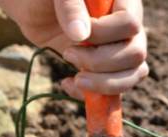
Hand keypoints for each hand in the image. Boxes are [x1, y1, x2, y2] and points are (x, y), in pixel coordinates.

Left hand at [0, 0, 147, 98]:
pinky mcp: (105, 70)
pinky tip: (68, 84)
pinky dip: (92, 96)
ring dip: (104, 83)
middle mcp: (127, 28)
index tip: (78, 32)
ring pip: (133, 75)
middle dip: (101, 62)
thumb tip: (81, 35)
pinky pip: (114, 91)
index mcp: (122, 2)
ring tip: (76, 79)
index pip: (131, 24)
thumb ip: (70, 7)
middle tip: (69, 53)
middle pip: (136, 54)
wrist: (31, 9)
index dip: (105, 34)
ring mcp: (119, 50)